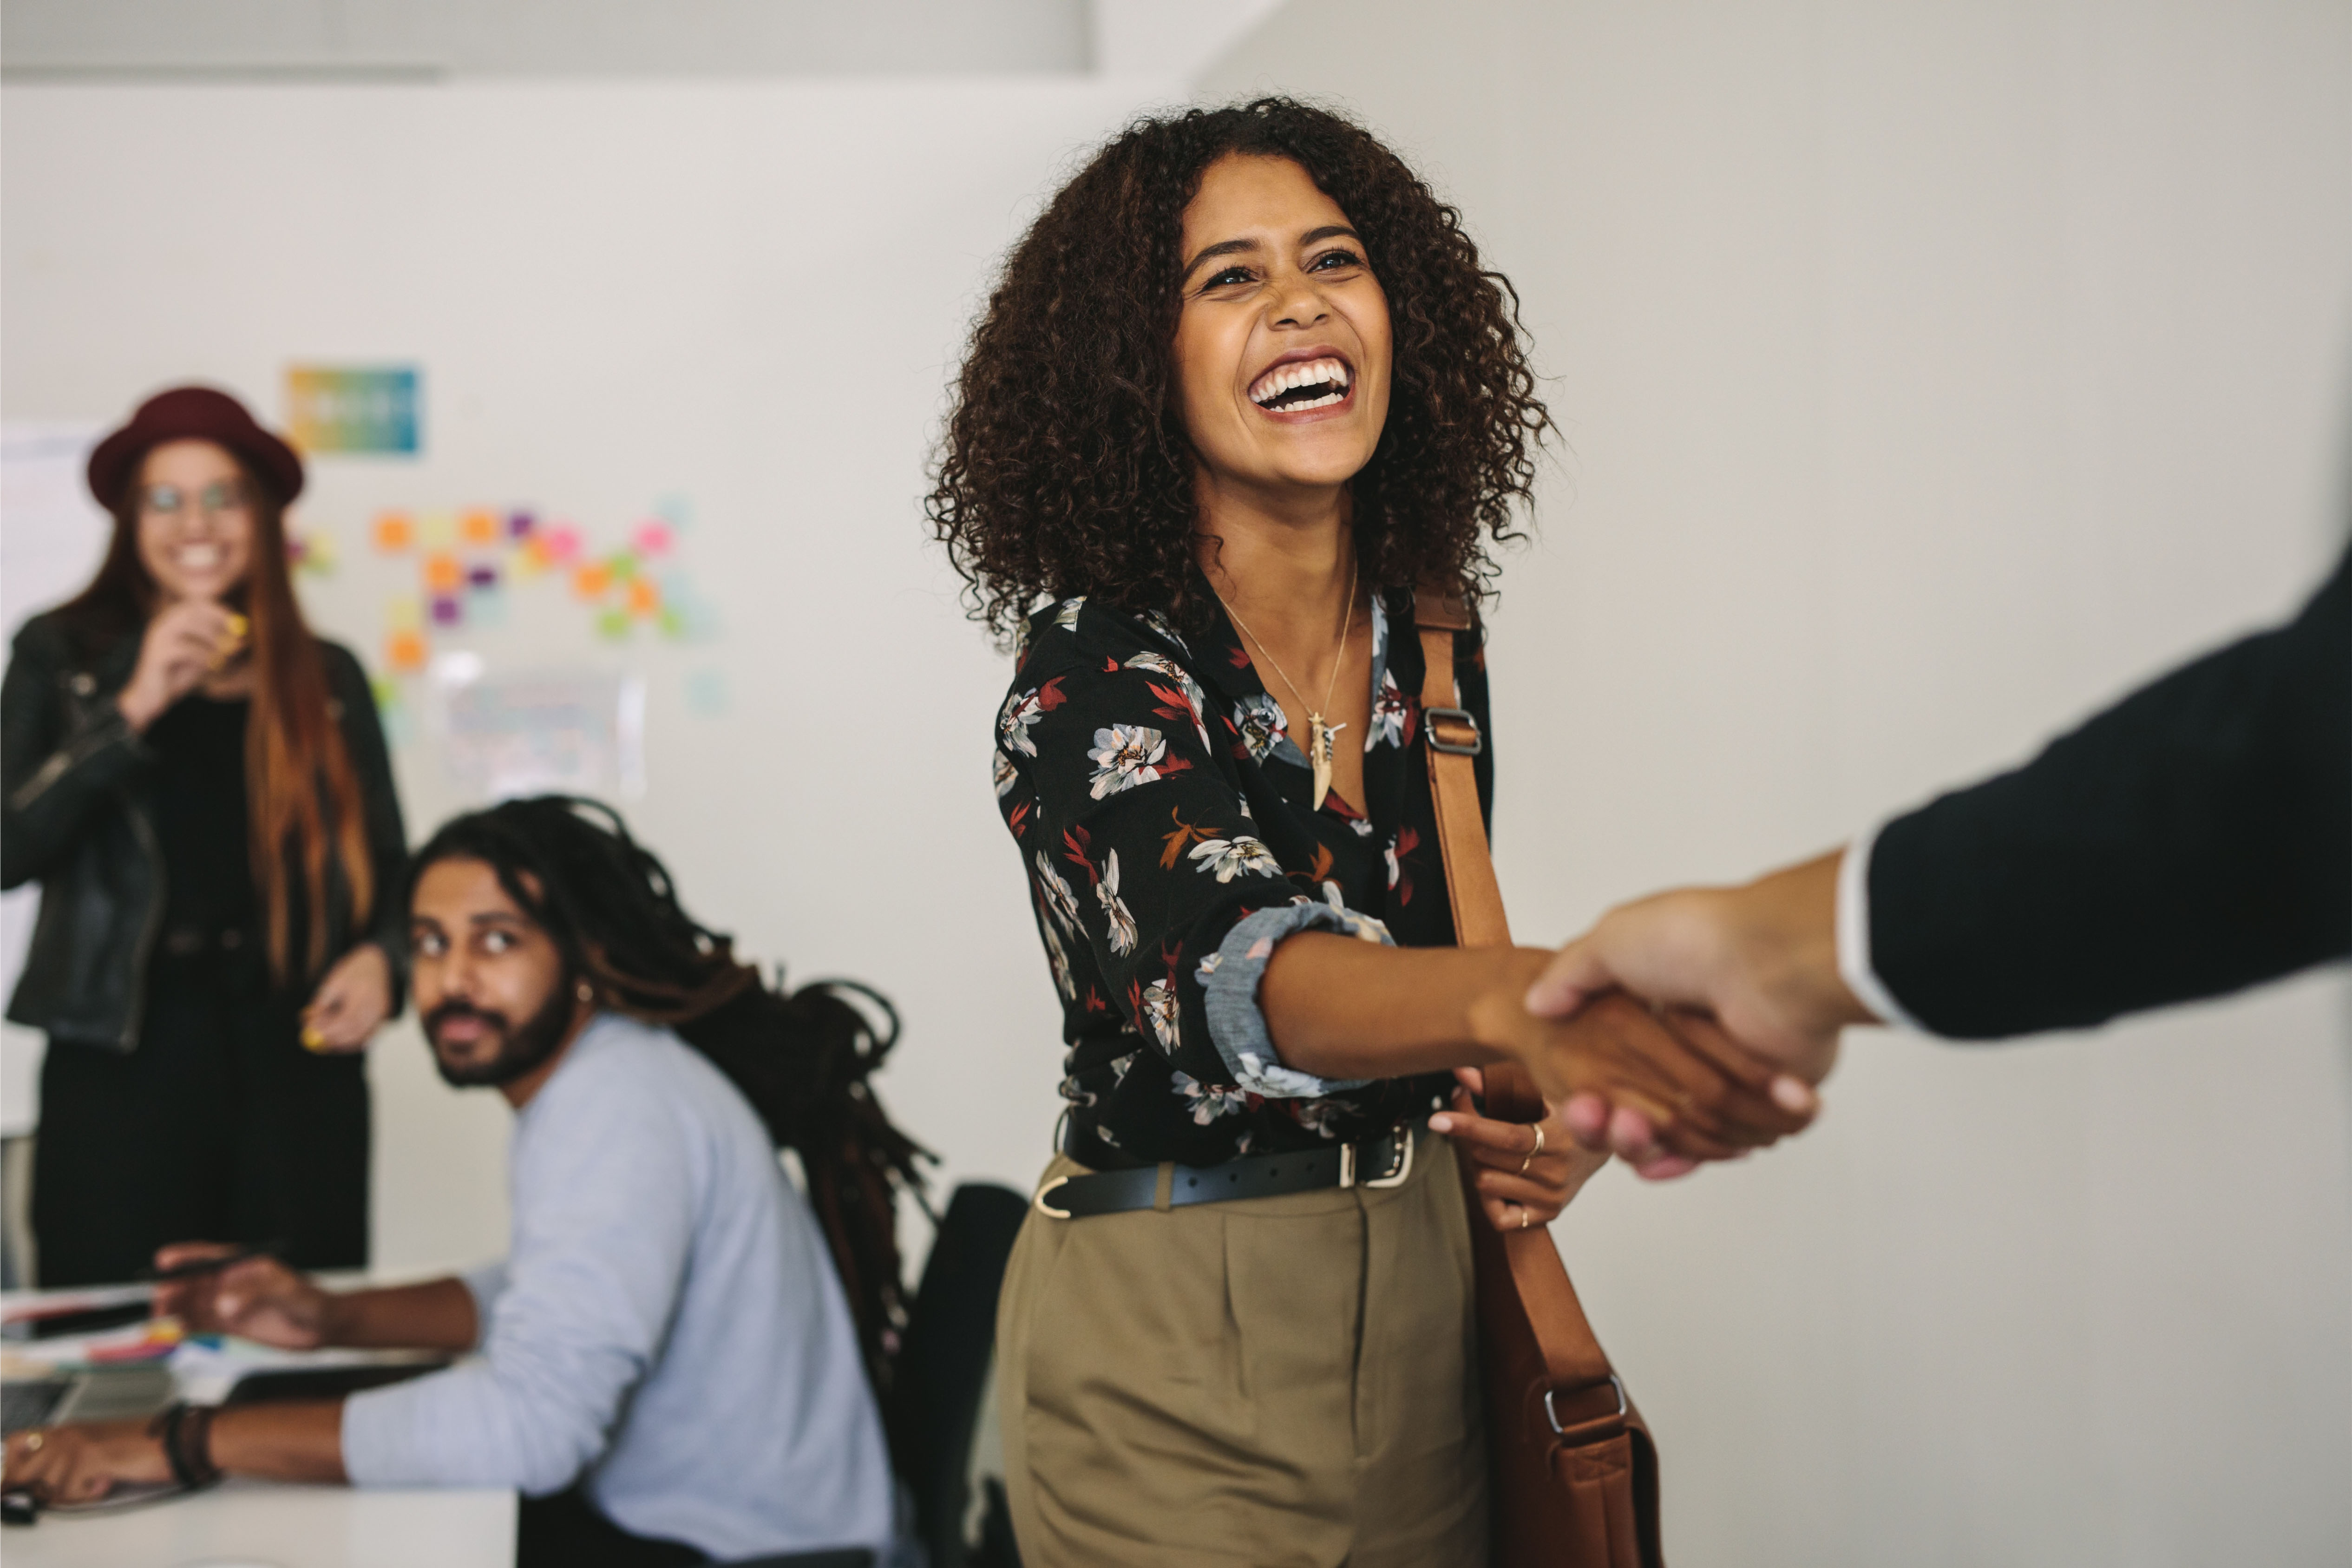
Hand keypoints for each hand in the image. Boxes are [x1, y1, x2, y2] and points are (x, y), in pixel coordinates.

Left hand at [2, 1419, 170, 1503]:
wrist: (176, 1440)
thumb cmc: (145, 1445)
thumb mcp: (99, 1448)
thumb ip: (69, 1458)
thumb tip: (40, 1483)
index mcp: (70, 1428)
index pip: (15, 1443)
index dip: (16, 1467)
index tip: (27, 1484)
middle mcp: (69, 1433)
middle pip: (24, 1472)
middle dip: (41, 1489)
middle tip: (73, 1486)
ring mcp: (79, 1445)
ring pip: (48, 1486)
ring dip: (71, 1492)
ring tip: (97, 1480)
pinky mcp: (92, 1458)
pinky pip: (71, 1491)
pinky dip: (89, 1494)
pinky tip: (108, 1479)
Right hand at [117, 600, 240, 731]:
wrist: (151, 698)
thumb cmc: (178, 676)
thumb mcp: (203, 660)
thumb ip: (220, 650)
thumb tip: (243, 642)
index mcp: (172, 621)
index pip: (197, 604)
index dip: (220, 611)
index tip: (238, 623)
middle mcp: (162, 624)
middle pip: (193, 610)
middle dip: (219, 622)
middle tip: (237, 638)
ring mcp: (157, 637)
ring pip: (190, 626)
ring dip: (214, 640)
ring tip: (225, 656)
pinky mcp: (157, 654)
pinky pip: (186, 649)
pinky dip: (205, 656)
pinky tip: (214, 666)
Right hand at [150, 1245, 331, 1347]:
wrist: (322, 1327)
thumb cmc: (310, 1300)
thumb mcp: (284, 1292)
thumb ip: (253, 1294)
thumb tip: (223, 1303)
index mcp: (243, 1265)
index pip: (208, 1257)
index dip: (184, 1257)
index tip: (163, 1260)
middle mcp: (232, 1283)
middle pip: (193, 1282)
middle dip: (173, 1288)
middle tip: (159, 1298)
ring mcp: (229, 1304)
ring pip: (192, 1304)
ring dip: (174, 1309)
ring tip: (160, 1317)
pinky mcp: (230, 1325)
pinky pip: (200, 1324)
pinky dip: (185, 1327)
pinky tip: (174, 1332)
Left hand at [301, 943, 391, 1051]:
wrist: (378, 964)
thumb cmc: (352, 973)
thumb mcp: (333, 983)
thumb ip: (321, 1004)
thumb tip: (309, 1024)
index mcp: (364, 993)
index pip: (348, 1018)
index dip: (330, 1029)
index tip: (313, 1033)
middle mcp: (377, 1005)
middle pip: (356, 1031)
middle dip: (334, 1038)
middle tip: (316, 1040)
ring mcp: (383, 1013)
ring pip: (362, 1036)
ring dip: (342, 1041)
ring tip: (326, 1035)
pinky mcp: (384, 1018)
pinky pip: (367, 1035)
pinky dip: (353, 1040)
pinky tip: (339, 1036)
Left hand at [1430, 1069, 1607, 1230]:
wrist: (1599, 1148)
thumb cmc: (1563, 1118)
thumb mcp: (1539, 1095)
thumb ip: (1500, 1084)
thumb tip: (1462, 1072)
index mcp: (1560, 1137)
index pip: (1508, 1137)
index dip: (1470, 1127)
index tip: (1439, 1119)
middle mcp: (1558, 1172)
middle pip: (1490, 1159)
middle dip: (1471, 1140)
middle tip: (1474, 1127)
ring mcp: (1552, 1197)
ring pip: (1488, 1183)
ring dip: (1480, 1165)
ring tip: (1495, 1154)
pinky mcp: (1547, 1215)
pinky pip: (1500, 1216)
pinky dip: (1490, 1198)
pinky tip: (1500, 1179)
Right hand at [1471, 958, 1815, 1164]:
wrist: (1767, 957)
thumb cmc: (1691, 939)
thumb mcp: (1612, 940)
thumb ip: (1572, 972)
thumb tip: (1538, 1003)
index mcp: (1669, 1006)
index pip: (1625, 1063)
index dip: (1596, 1090)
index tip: (1576, 1101)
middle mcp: (1705, 1040)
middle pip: (1652, 1103)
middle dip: (1617, 1122)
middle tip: (1595, 1118)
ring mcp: (1740, 1070)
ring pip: (1689, 1131)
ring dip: (1649, 1142)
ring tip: (1625, 1133)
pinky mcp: (1774, 1096)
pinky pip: (1733, 1142)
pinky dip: (1694, 1159)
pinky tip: (1656, 1163)